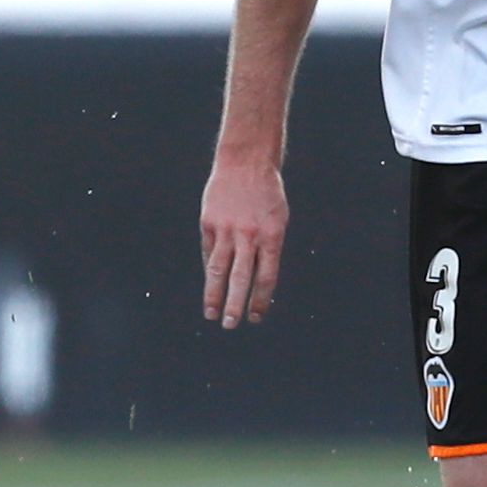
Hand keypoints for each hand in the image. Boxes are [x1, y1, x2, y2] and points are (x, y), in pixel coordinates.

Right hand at [200, 156, 289, 328]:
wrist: (246, 161)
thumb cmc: (266, 193)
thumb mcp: (278, 219)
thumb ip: (268, 248)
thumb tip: (256, 280)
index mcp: (272, 236)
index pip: (266, 277)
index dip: (261, 300)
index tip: (255, 317)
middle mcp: (248, 235)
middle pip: (240, 277)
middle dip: (235, 304)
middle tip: (231, 325)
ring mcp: (227, 229)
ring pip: (219, 269)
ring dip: (214, 294)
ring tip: (212, 314)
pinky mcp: (209, 223)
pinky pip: (209, 252)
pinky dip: (210, 270)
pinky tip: (210, 284)